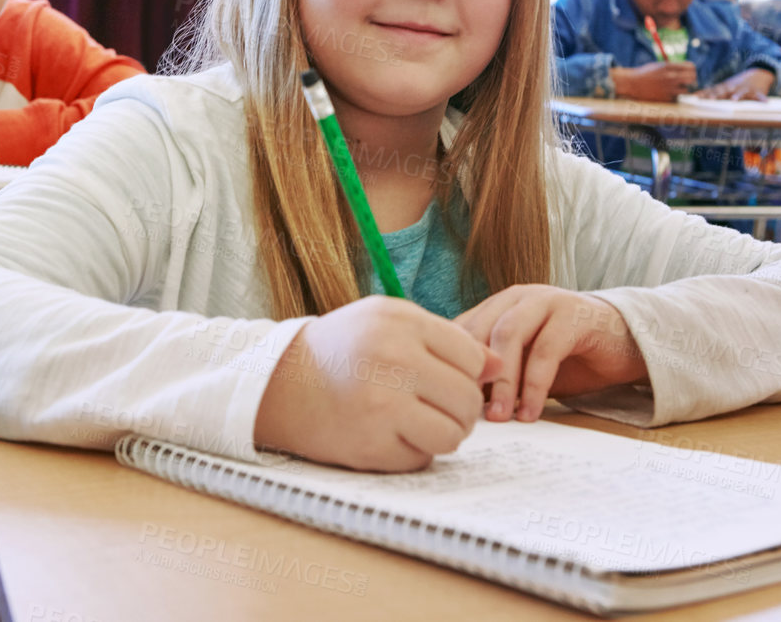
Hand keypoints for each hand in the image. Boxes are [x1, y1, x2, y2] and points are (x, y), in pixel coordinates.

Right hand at [253, 296, 503, 471]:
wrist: (280, 382)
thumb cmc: (344, 348)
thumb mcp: (388, 323)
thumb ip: (445, 339)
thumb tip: (500, 367)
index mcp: (399, 322)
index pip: (472, 357)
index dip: (467, 373)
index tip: (444, 378)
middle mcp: (391, 359)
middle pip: (468, 398)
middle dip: (460, 408)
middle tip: (435, 406)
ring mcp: (381, 405)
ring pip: (454, 434)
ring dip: (444, 433)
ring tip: (419, 422)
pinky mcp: (371, 446)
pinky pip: (424, 458)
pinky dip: (415, 452)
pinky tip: (391, 434)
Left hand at [456, 287, 646, 421]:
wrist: (626, 343)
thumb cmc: (570, 358)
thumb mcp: (525, 367)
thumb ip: (497, 377)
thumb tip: (461, 407)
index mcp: (498, 306)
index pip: (462, 331)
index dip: (450, 364)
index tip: (444, 401)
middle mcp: (517, 298)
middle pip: (480, 330)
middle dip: (471, 373)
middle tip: (465, 411)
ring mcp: (545, 300)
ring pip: (509, 335)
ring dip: (502, 380)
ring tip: (499, 417)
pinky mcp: (573, 314)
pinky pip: (546, 350)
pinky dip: (535, 384)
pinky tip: (531, 412)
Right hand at [610, 61, 696, 101]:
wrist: (631, 83)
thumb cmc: (644, 74)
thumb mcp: (659, 66)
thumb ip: (673, 67)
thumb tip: (688, 69)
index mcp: (669, 66)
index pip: (691, 67)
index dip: (692, 70)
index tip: (689, 73)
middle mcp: (670, 77)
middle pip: (692, 78)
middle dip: (691, 80)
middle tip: (687, 82)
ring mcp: (668, 88)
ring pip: (686, 90)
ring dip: (682, 90)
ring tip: (675, 89)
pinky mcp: (665, 98)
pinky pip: (676, 98)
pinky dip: (674, 97)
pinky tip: (666, 94)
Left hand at [694, 67, 775, 100]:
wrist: (758, 73)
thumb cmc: (738, 84)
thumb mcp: (725, 86)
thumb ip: (711, 92)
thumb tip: (695, 96)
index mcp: (726, 87)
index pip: (713, 91)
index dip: (704, 94)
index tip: (695, 98)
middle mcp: (734, 87)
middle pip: (724, 91)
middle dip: (717, 95)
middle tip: (710, 100)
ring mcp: (745, 89)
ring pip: (741, 92)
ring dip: (738, 96)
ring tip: (734, 100)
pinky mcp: (757, 92)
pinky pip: (760, 96)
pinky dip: (762, 99)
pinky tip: (765, 102)